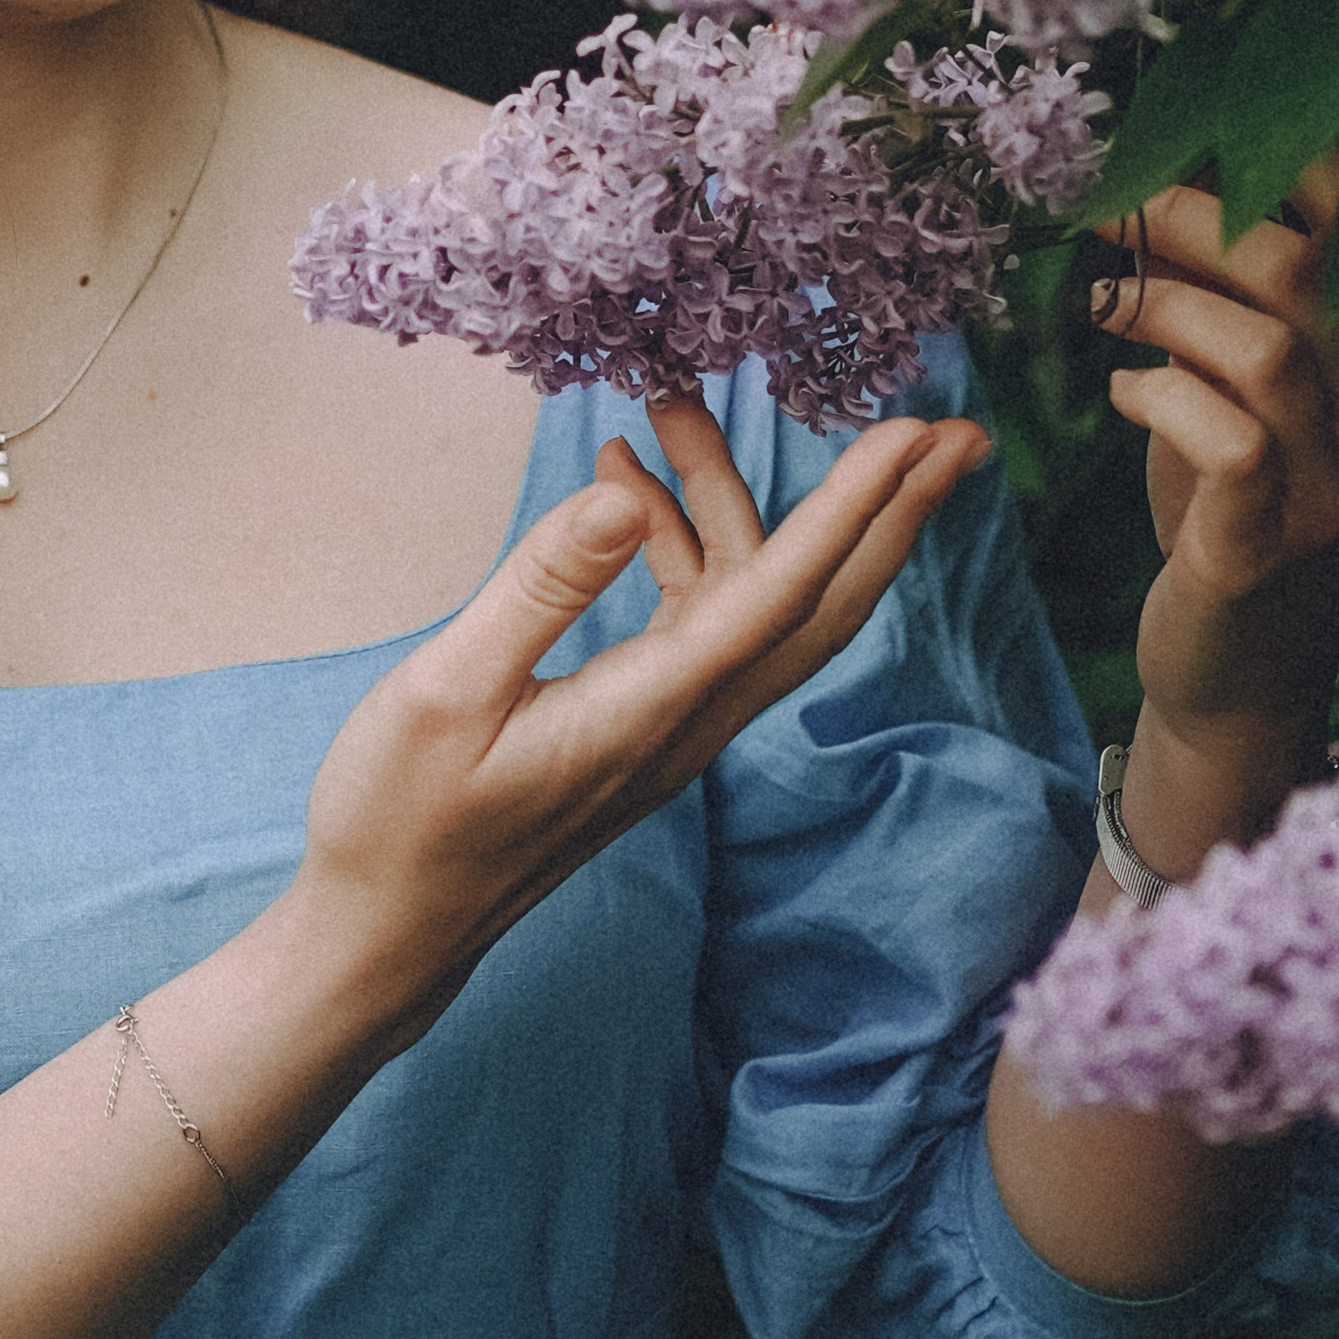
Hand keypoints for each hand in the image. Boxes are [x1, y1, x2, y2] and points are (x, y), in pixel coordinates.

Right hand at [298, 396, 986, 1043]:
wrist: (385, 935)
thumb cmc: (400, 820)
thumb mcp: (447, 690)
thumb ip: (538, 588)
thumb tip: (618, 496)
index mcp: (649, 711)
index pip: (781, 594)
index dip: (855, 507)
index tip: (919, 436)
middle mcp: (685, 723)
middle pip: (820, 606)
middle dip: (890, 515)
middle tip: (953, 432)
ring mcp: (669, 728)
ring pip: (751, 600)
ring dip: (730, 497)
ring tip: (670, 403)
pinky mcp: (640, 726)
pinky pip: (695, 620)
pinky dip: (675, 541)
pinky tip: (619, 489)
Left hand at [1091, 160, 1338, 739]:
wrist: (1233, 667)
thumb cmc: (1232, 501)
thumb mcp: (1251, 388)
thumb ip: (1239, 298)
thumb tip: (1164, 177)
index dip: (1274, 165)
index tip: (1182, 145)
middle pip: (1305, 270)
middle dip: (1189, 221)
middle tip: (1109, 217)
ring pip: (1268, 349)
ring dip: (1164, 305)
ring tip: (1105, 305)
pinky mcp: (1268, 550)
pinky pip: (1227, 439)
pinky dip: (1157, 394)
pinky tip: (1123, 392)